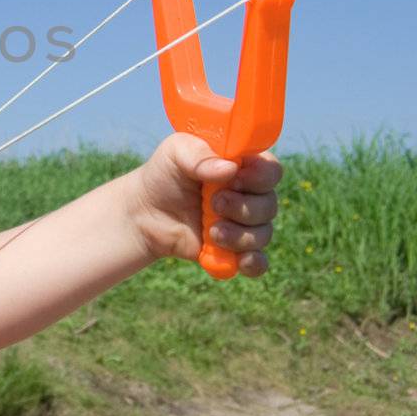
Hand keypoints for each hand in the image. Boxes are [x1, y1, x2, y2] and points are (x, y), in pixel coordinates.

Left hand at [129, 134, 281, 277]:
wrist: (145, 212)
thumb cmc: (164, 174)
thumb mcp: (176, 152)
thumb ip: (201, 155)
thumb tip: (230, 169)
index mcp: (242, 167)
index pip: (271, 170)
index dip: (260, 177)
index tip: (234, 179)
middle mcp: (249, 195)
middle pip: (270, 205)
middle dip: (243, 208)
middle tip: (213, 203)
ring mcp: (243, 224)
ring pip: (263, 233)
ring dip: (239, 235)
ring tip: (211, 231)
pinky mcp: (234, 250)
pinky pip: (258, 262)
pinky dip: (253, 263)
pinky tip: (239, 260)